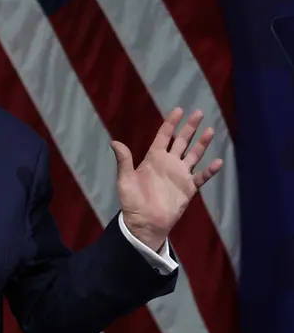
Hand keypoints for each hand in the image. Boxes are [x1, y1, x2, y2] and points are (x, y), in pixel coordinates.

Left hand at [110, 108, 222, 251]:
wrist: (145, 222)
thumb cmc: (132, 201)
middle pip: (182, 141)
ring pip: (194, 155)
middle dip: (190, 127)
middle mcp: (169, 163)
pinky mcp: (188, 188)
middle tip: (199, 112)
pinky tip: (218, 162)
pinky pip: (202, 176)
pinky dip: (210, 170)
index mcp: (153, 158)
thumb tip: (115, 142)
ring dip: (202, 143)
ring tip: (210, 130)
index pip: (164, 136)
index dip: (170, 123)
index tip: (179, 110)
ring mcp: (180, 175)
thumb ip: (124, 161)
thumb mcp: (125, 179)